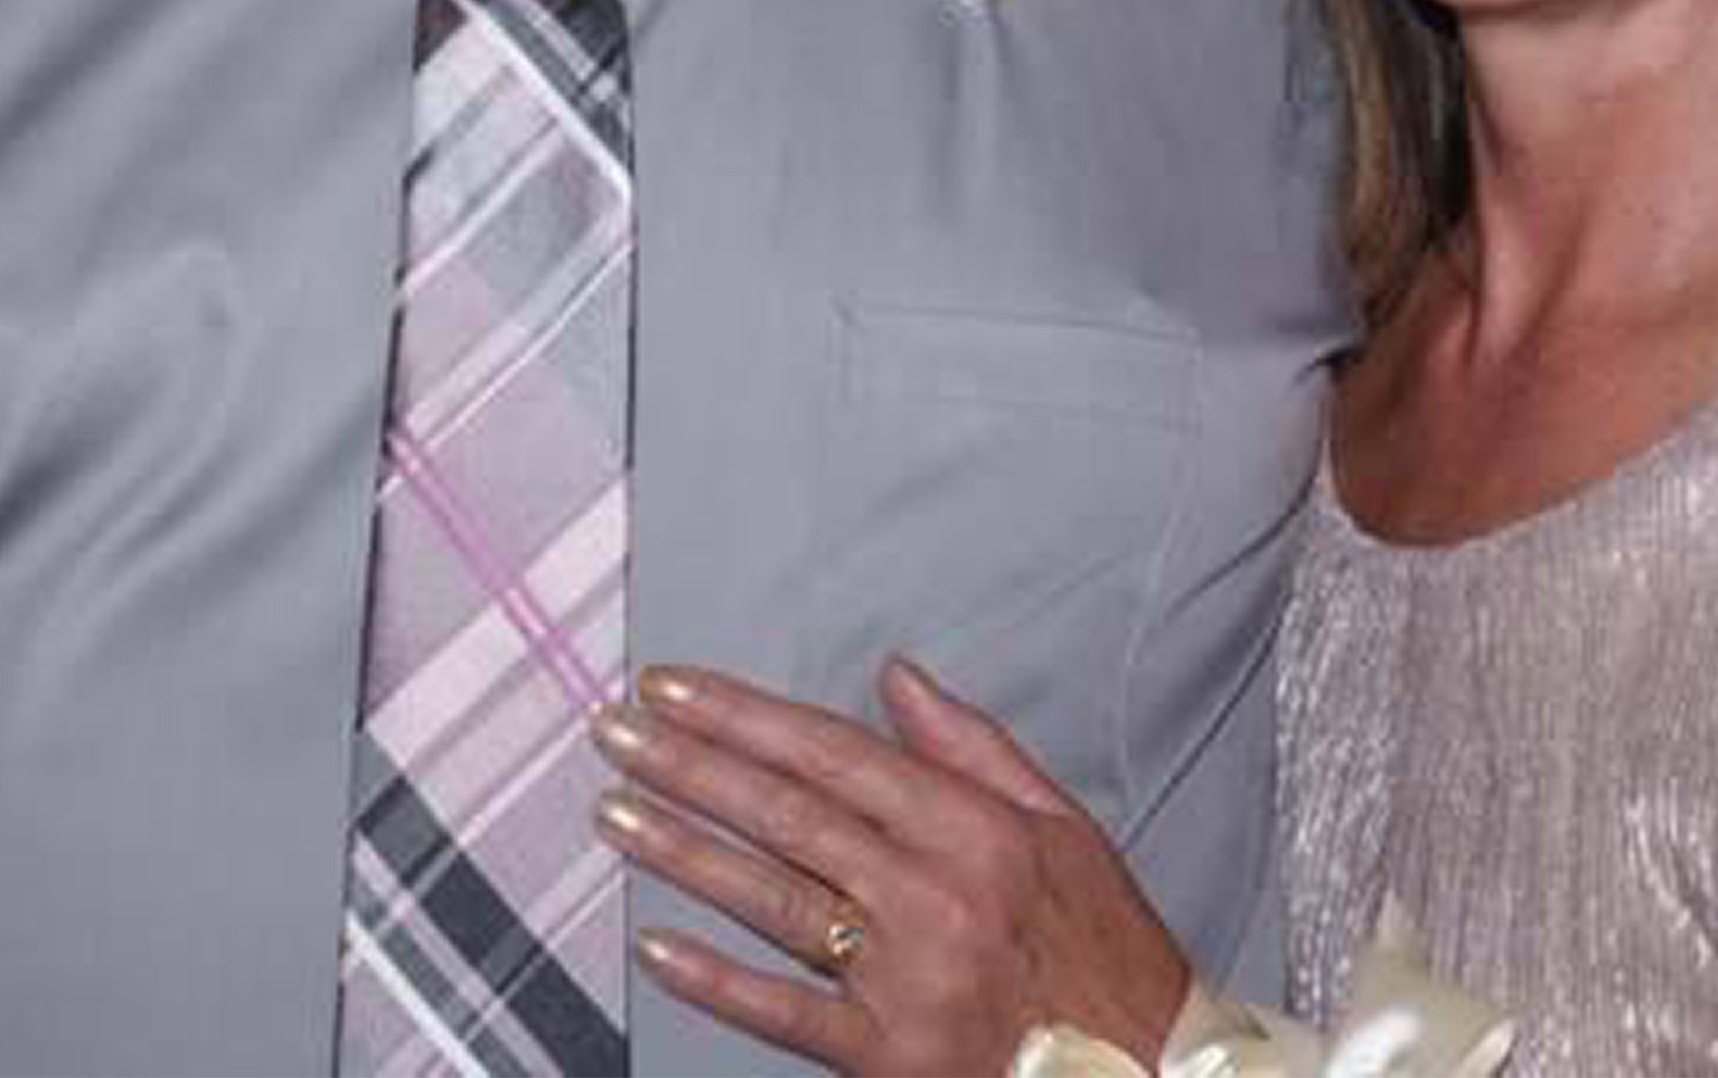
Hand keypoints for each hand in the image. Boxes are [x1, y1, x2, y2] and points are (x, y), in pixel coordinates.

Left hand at [594, 654, 1189, 1074]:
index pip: (831, 751)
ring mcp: (904, 979)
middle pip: (787, 814)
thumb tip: (896, 676)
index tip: (672, 687)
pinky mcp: (887, 1057)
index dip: (743, 715)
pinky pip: (784, 1012)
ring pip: (772, 899)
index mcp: (972, 826)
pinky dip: (715, 980)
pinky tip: (655, 945)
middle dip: (688, 764)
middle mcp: (931, 893)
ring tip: (613, 811)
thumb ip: (972, 746)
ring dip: (682, 852)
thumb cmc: (1105, 951)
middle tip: (614, 731)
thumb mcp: (1062, 825)